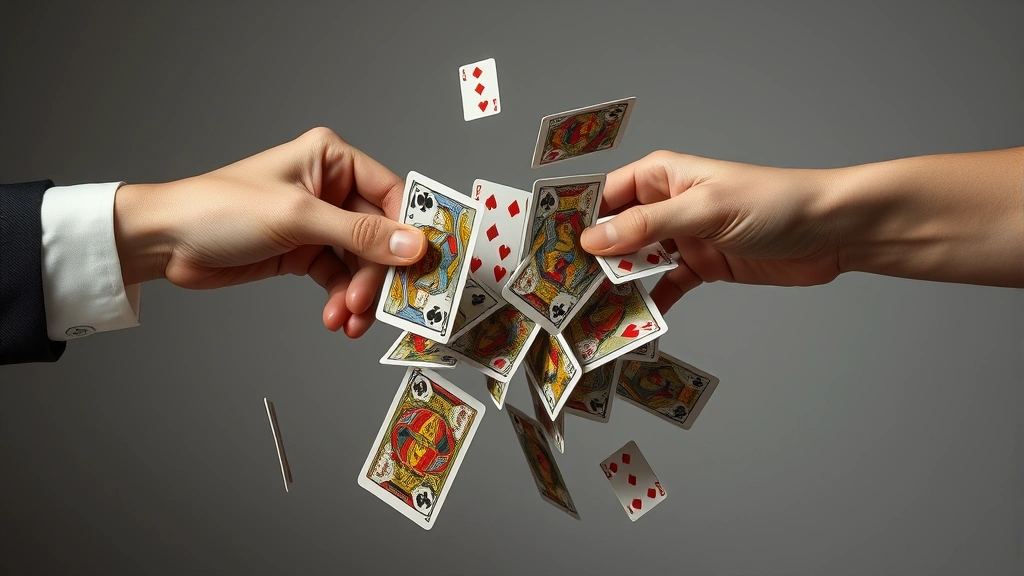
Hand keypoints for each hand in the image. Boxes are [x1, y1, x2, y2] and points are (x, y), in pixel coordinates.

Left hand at [112, 127, 426, 337]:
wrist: (167, 241)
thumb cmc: (220, 209)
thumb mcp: (297, 218)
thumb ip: (360, 234)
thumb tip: (413, 245)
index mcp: (332, 160)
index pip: (392, 194)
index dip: (411, 231)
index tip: (425, 265)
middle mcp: (330, 189)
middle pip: (380, 236)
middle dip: (378, 275)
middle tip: (377, 305)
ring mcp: (319, 223)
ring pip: (362, 263)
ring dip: (360, 295)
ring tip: (350, 319)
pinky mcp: (305, 252)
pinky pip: (340, 279)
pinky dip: (342, 300)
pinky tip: (337, 318)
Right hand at [580, 151, 842, 311]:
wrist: (832, 230)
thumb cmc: (773, 202)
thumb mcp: (703, 210)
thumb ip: (647, 226)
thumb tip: (592, 240)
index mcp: (661, 177)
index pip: (603, 195)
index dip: (573, 218)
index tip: (545, 247)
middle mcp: (665, 205)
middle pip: (614, 233)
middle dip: (588, 259)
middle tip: (558, 290)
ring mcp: (682, 238)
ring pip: (636, 263)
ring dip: (615, 285)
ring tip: (585, 312)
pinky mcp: (702, 267)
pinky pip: (664, 288)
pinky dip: (648, 304)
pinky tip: (630, 323)